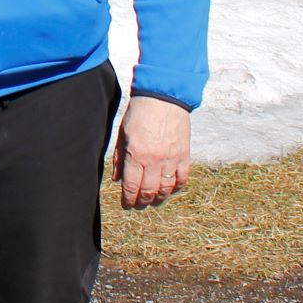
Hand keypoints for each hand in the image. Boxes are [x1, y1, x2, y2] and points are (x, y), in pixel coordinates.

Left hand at [113, 94, 190, 209]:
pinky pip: (182, 179)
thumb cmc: (140, 112)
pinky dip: (176, 188)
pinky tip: (170, 190)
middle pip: (148, 192)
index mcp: (136, 155)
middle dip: (142, 202)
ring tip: (153, 201)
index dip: (128, 200)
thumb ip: (119, 158)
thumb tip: (117, 179)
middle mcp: (154, 161)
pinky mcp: (184, 156)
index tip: (126, 205)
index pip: (131, 186)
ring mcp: (171, 159)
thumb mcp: (123, 133)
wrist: (163, 97)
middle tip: (138, 205)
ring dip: (159, 199)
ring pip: (166, 189)